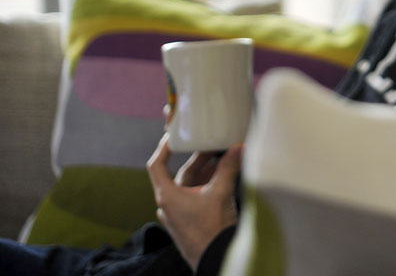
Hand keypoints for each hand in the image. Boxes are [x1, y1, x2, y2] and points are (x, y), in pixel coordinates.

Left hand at [146, 134, 242, 271]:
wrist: (215, 258)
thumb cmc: (211, 230)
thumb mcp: (221, 193)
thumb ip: (229, 168)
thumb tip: (239, 147)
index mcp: (168, 196)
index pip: (156, 165)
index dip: (164, 148)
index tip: (174, 137)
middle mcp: (169, 204)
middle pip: (181, 174)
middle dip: (199, 158)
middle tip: (215, 145)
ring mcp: (178, 214)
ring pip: (191, 185)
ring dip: (206, 172)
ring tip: (224, 160)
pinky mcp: (189, 221)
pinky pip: (196, 196)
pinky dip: (208, 185)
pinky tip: (223, 179)